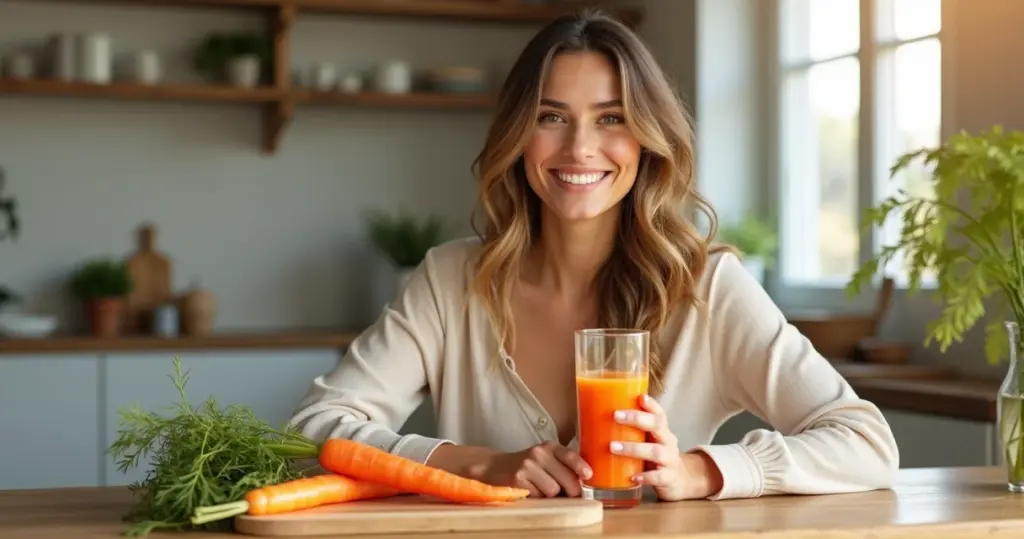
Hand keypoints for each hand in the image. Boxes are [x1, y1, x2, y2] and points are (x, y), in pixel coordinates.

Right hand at [472, 441, 592, 497]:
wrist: (495, 467)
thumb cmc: (527, 465)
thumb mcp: (545, 458)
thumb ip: (562, 465)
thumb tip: (583, 482)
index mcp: (549, 446)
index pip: (569, 455)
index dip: (580, 466)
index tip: (588, 475)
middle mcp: (539, 453)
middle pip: (567, 479)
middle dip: (571, 491)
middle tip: (569, 493)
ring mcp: (527, 466)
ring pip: (554, 490)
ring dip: (552, 495)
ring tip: (543, 488)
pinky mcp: (518, 479)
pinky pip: (539, 496)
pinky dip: (538, 497)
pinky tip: (531, 490)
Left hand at [611, 394, 722, 500]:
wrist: (678, 481)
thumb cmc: (654, 456)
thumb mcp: (647, 440)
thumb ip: (631, 431)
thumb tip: (596, 418)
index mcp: (662, 430)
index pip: (659, 412)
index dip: (651, 404)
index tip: (640, 397)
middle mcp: (668, 441)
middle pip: (658, 425)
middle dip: (637, 419)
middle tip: (615, 415)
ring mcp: (670, 460)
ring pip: (655, 451)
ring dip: (633, 448)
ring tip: (613, 448)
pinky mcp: (669, 478)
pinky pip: (658, 477)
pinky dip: (646, 477)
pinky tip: (633, 477)